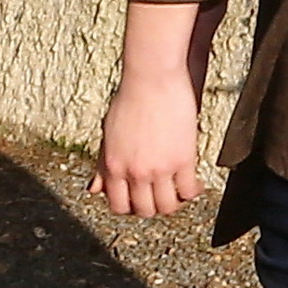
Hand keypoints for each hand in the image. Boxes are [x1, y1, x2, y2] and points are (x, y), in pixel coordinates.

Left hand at [87, 0, 228, 218]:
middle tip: (162, 196)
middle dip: (153, 208)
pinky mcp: (183, 160)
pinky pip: (189, 191)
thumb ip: (102, 165)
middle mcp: (134, 172)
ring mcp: (159, 168)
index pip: (118, 205)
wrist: (151, 77)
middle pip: (145, 210)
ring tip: (178, 192)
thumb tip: (93, 190)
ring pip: (167, 206)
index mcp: (112, 165)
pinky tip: (194, 183)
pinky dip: (193, 192)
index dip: (130, 207)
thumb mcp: (108, 134)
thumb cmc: (129, 100)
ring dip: (174, 203)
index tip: (140, 199)